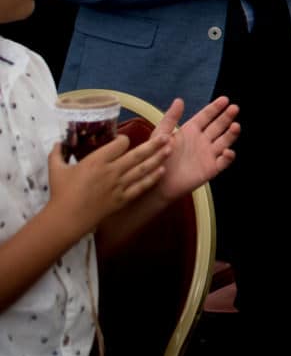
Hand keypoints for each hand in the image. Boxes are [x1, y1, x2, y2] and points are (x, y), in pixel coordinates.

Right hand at [46, 131, 169, 237]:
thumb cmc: (61, 193)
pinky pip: (140, 187)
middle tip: (167, 136)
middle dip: (153, 145)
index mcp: (96, 161)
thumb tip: (57, 142)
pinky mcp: (122, 199)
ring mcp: (119, 186)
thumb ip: (57, 153)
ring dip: (158, 159)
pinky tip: (162, 172)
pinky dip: (152, 179)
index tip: (124, 140)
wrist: (67, 219)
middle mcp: (111, 171)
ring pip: (142, 170)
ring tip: (170, 150)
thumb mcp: (56, 169)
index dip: (123, 140)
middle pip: (137, 155)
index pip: (118, 145)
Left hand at [152, 97, 239, 199]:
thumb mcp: (160, 135)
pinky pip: (223, 162)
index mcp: (191, 131)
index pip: (206, 116)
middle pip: (219, 126)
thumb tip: (179, 100)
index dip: (215, 108)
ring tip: (235, 126)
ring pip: (225, 141)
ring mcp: (208, 154)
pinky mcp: (211, 169)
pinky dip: (228, 157)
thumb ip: (170, 118)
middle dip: (227, 117)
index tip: (224, 100)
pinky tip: (228, 151)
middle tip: (234, 108)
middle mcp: (202, 140)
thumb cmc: (156, 159)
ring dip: (231, 134)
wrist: (155, 184)